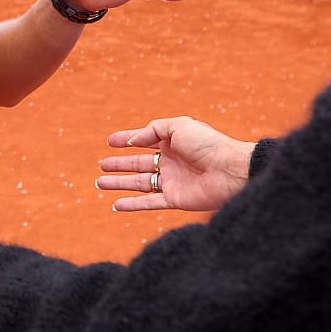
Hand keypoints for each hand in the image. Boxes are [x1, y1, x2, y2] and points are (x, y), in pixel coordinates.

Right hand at [96, 116, 254, 212]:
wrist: (230, 171)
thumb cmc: (208, 144)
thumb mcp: (178, 126)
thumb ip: (153, 130)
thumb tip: (132, 141)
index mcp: (172, 142)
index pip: (144, 140)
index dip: (126, 140)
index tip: (109, 141)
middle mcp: (170, 162)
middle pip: (138, 164)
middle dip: (119, 164)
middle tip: (101, 165)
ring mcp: (172, 182)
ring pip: (139, 183)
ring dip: (119, 183)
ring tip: (100, 182)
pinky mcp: (175, 199)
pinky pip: (149, 202)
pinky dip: (132, 204)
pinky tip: (116, 205)